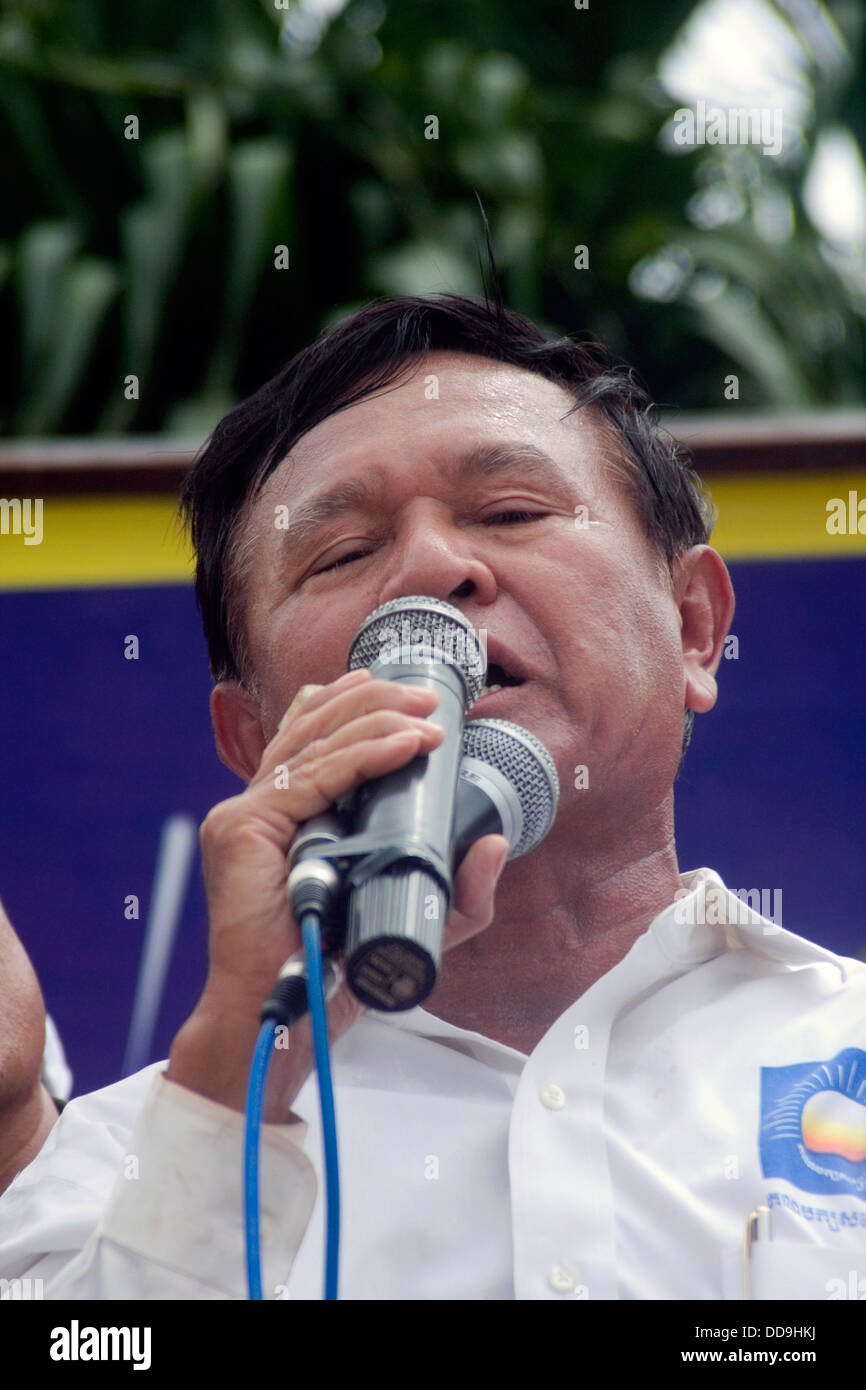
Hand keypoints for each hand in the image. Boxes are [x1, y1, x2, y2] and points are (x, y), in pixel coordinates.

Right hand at [167, 669, 507, 1119]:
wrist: (285, 1014)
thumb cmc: (334, 967)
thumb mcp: (411, 917)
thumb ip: (455, 889)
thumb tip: (495, 843)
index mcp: (282, 815)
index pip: (310, 738)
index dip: (352, 704)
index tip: (405, 695)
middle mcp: (256, 806)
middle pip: (313, 727)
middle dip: (375, 700)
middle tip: (429, 697)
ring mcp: (245, 814)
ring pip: (316, 743)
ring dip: (377, 719)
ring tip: (427, 715)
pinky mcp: (244, 828)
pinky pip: (314, 778)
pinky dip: (364, 756)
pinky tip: (405, 745)